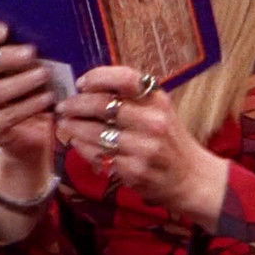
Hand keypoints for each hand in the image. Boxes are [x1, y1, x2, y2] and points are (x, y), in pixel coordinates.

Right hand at [0, 18, 54, 167]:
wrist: (28, 134)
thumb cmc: (26, 90)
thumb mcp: (24, 66)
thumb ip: (23, 48)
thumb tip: (42, 30)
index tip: (4, 30)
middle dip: (6, 56)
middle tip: (32, 52)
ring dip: (22, 81)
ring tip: (44, 75)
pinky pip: (7, 115)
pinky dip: (30, 105)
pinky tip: (47, 98)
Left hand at [55, 66, 226, 227]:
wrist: (191, 178)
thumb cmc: (168, 139)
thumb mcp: (158, 110)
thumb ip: (131, 98)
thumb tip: (87, 87)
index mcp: (158, 99)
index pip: (125, 77)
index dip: (98, 77)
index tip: (81, 83)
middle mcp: (153, 120)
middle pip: (103, 104)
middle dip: (76, 104)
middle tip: (63, 107)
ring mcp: (144, 147)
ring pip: (96, 132)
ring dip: (73, 127)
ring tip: (64, 125)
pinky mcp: (135, 170)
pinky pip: (99, 155)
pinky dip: (83, 148)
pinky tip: (77, 143)